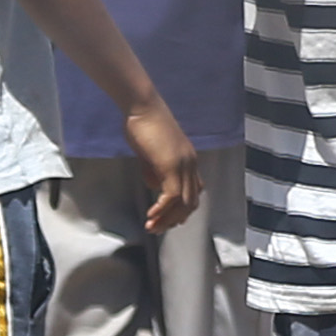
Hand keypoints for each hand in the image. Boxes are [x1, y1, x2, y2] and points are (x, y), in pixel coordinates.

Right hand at [128, 105, 204, 237]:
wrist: (141, 106)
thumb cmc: (141, 124)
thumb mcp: (149, 153)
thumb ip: (153, 170)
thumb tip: (154, 186)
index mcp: (188, 159)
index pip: (194, 191)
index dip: (182, 209)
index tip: (167, 220)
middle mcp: (190, 164)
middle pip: (191, 202)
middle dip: (174, 219)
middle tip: (158, 229)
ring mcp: (183, 165)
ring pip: (184, 203)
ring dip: (168, 219)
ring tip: (152, 228)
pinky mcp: (172, 166)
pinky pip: (172, 196)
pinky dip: (162, 210)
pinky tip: (151, 215)